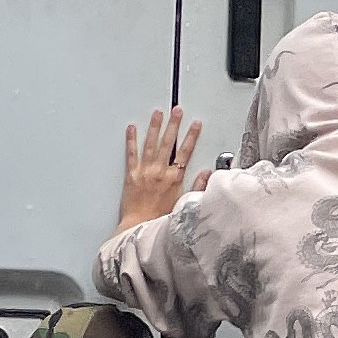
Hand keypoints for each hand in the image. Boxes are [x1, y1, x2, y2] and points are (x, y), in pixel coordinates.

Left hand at [117, 107, 203, 232]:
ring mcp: (145, 171)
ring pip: (151, 144)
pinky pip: (131, 154)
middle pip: (168, 142)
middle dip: (174, 124)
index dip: (191, 136)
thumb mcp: (184, 203)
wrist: (140, 227)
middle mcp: (160, 172)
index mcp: (174, 178)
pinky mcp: (131, 175)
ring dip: (155, 126)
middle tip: (177, 110)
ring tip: (158, 113)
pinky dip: (131, 140)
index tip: (195, 124)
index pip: (185, 152)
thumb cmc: (160, 219)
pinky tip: (132, 128)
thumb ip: (197, 187)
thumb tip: (207, 174)